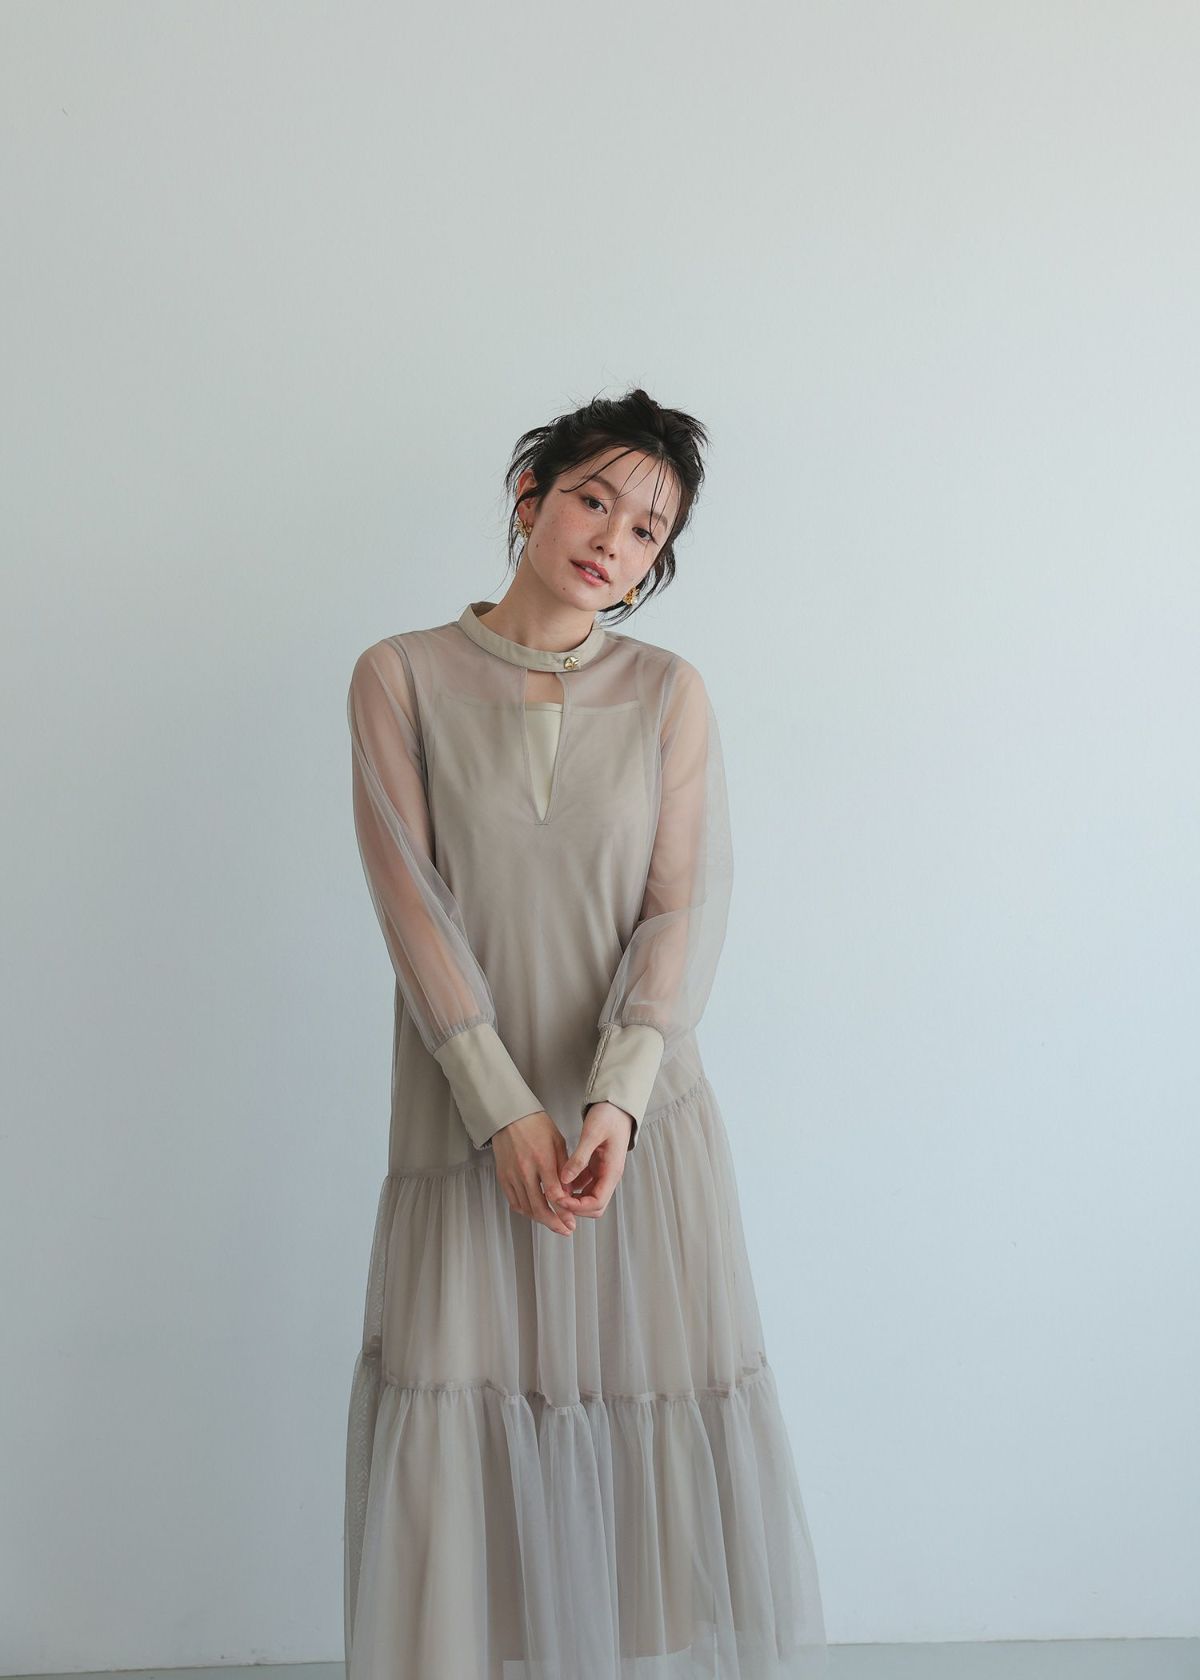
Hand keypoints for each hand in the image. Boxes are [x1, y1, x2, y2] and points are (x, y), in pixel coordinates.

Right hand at [489, 1110, 578, 1236]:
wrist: (510, 1117)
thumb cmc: (536, 1126)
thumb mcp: (558, 1142)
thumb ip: (564, 1168)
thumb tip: (569, 1192)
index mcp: (542, 1160)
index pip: (553, 1194)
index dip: (564, 1211)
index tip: (572, 1220)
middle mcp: (525, 1170)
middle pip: (538, 1207)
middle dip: (554, 1223)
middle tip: (565, 1230)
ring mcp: (512, 1175)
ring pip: (526, 1208)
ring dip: (540, 1220)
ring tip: (553, 1223)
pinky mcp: (503, 1177)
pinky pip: (514, 1202)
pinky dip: (525, 1211)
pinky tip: (535, 1213)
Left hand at [555, 1102, 631, 1218]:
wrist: (617, 1105)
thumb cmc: (609, 1116)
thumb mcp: (592, 1134)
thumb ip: (579, 1158)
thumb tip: (565, 1179)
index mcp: (612, 1171)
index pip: (597, 1203)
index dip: (577, 1206)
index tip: (560, 1199)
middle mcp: (609, 1176)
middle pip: (594, 1206)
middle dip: (574, 1207)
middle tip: (555, 1197)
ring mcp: (603, 1172)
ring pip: (588, 1196)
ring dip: (572, 1198)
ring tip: (554, 1189)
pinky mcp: (596, 1166)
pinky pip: (584, 1184)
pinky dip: (572, 1186)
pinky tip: (559, 1179)